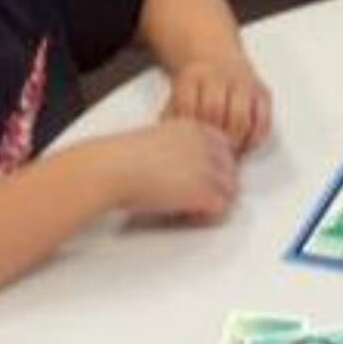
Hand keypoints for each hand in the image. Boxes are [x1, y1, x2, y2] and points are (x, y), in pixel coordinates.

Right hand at [109, 118, 237, 221]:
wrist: (112, 168)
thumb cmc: (121, 158)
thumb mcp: (157, 139)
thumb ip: (179, 148)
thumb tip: (187, 169)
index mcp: (195, 128)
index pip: (225, 149)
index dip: (214, 168)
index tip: (199, 180)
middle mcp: (207, 144)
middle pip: (231, 169)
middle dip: (216, 185)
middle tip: (194, 198)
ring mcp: (208, 168)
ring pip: (230, 189)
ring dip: (212, 201)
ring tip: (187, 208)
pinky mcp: (203, 191)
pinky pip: (221, 208)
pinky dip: (205, 215)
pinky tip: (184, 214)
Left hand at [163, 57, 271, 155]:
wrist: (218, 58)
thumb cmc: (196, 87)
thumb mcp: (178, 93)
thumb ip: (171, 116)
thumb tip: (169, 144)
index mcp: (193, 75)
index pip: (188, 105)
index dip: (187, 130)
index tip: (188, 147)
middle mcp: (219, 75)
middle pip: (214, 109)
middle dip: (211, 137)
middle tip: (210, 157)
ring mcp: (243, 82)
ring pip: (240, 116)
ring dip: (234, 141)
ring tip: (227, 154)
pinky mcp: (263, 92)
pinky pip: (263, 119)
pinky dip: (254, 138)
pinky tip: (244, 146)